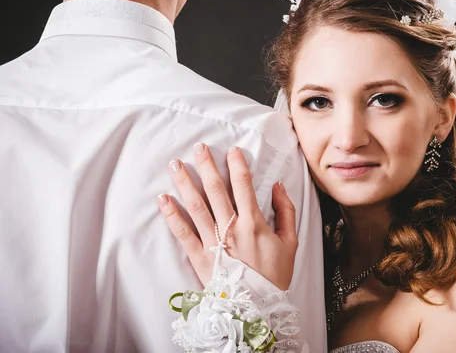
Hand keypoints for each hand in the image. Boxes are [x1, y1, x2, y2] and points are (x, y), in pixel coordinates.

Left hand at [157, 144, 297, 289]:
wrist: (258, 307)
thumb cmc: (274, 275)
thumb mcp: (290, 243)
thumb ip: (286, 212)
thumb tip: (278, 186)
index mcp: (254, 223)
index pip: (244, 186)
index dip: (237, 165)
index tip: (232, 150)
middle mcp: (231, 229)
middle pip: (216, 190)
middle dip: (206, 166)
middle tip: (198, 148)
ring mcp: (213, 243)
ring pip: (196, 207)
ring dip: (185, 184)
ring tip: (175, 166)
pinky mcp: (200, 257)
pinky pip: (183, 233)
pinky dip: (172, 216)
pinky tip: (164, 200)